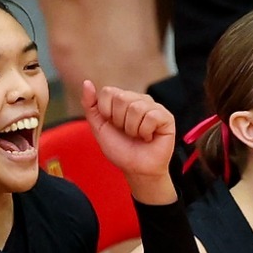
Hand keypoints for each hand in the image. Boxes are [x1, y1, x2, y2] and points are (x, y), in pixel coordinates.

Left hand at [83, 82, 176, 202]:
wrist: (136, 169)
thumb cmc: (120, 149)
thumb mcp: (99, 128)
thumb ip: (91, 106)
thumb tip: (87, 83)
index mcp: (122, 100)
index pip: (108, 92)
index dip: (106, 112)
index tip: (113, 125)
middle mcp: (138, 99)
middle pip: (121, 98)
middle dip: (119, 121)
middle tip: (127, 132)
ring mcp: (153, 107)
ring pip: (136, 108)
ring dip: (132, 129)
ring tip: (138, 136)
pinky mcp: (166, 116)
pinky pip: (151, 117)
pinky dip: (145, 132)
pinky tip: (149, 137)